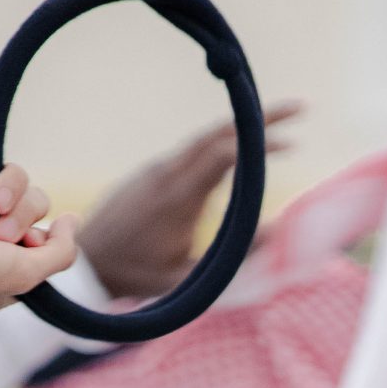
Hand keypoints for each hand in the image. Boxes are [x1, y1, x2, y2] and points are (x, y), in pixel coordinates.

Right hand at [0, 162, 76, 322]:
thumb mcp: (25, 275)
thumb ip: (59, 253)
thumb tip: (73, 220)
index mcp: (13, 267)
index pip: (48, 233)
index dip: (43, 233)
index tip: (28, 245)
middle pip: (35, 199)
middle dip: (25, 210)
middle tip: (2, 232)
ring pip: (9, 176)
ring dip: (5, 189)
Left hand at [79, 102, 301, 299]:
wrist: (87, 260)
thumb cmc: (135, 276)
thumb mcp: (186, 279)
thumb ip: (230, 260)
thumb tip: (273, 233)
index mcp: (179, 199)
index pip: (225, 155)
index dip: (260, 143)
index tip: (293, 143)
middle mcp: (168, 174)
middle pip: (219, 132)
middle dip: (260, 117)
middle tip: (299, 108)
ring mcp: (158, 169)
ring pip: (206, 137)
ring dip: (242, 127)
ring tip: (276, 125)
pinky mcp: (152, 171)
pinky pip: (193, 149)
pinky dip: (221, 141)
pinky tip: (240, 149)